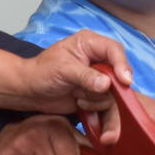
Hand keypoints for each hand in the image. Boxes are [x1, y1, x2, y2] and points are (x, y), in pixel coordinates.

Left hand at [16, 32, 134, 137]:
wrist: (31, 92)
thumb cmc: (41, 72)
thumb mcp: (63, 70)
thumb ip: (85, 76)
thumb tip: (106, 84)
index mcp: (90, 44)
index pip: (114, 50)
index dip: (122, 65)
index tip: (124, 81)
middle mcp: (98, 59)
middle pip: (119, 74)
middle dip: (109, 89)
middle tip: (92, 94)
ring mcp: (98, 79)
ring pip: (114, 93)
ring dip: (97, 100)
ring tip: (77, 97)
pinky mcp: (96, 95)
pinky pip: (107, 105)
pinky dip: (97, 110)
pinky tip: (80, 104)